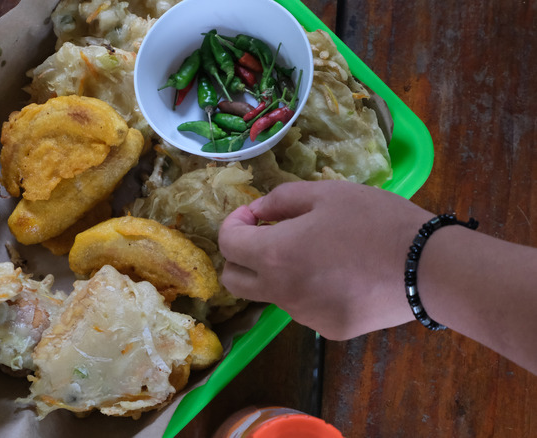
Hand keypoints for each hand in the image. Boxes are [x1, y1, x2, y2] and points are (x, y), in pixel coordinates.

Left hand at [219, 180, 433, 339]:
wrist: (428, 268)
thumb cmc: (376, 221)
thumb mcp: (326, 193)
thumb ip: (281, 200)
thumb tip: (257, 212)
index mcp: (275, 254)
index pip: (227, 245)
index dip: (232, 224)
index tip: (252, 215)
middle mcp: (281, 292)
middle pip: (234, 281)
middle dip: (240, 257)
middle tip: (265, 237)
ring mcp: (304, 316)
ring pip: (271, 295)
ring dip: (277, 273)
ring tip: (316, 253)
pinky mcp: (328, 330)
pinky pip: (304, 308)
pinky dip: (309, 290)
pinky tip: (341, 275)